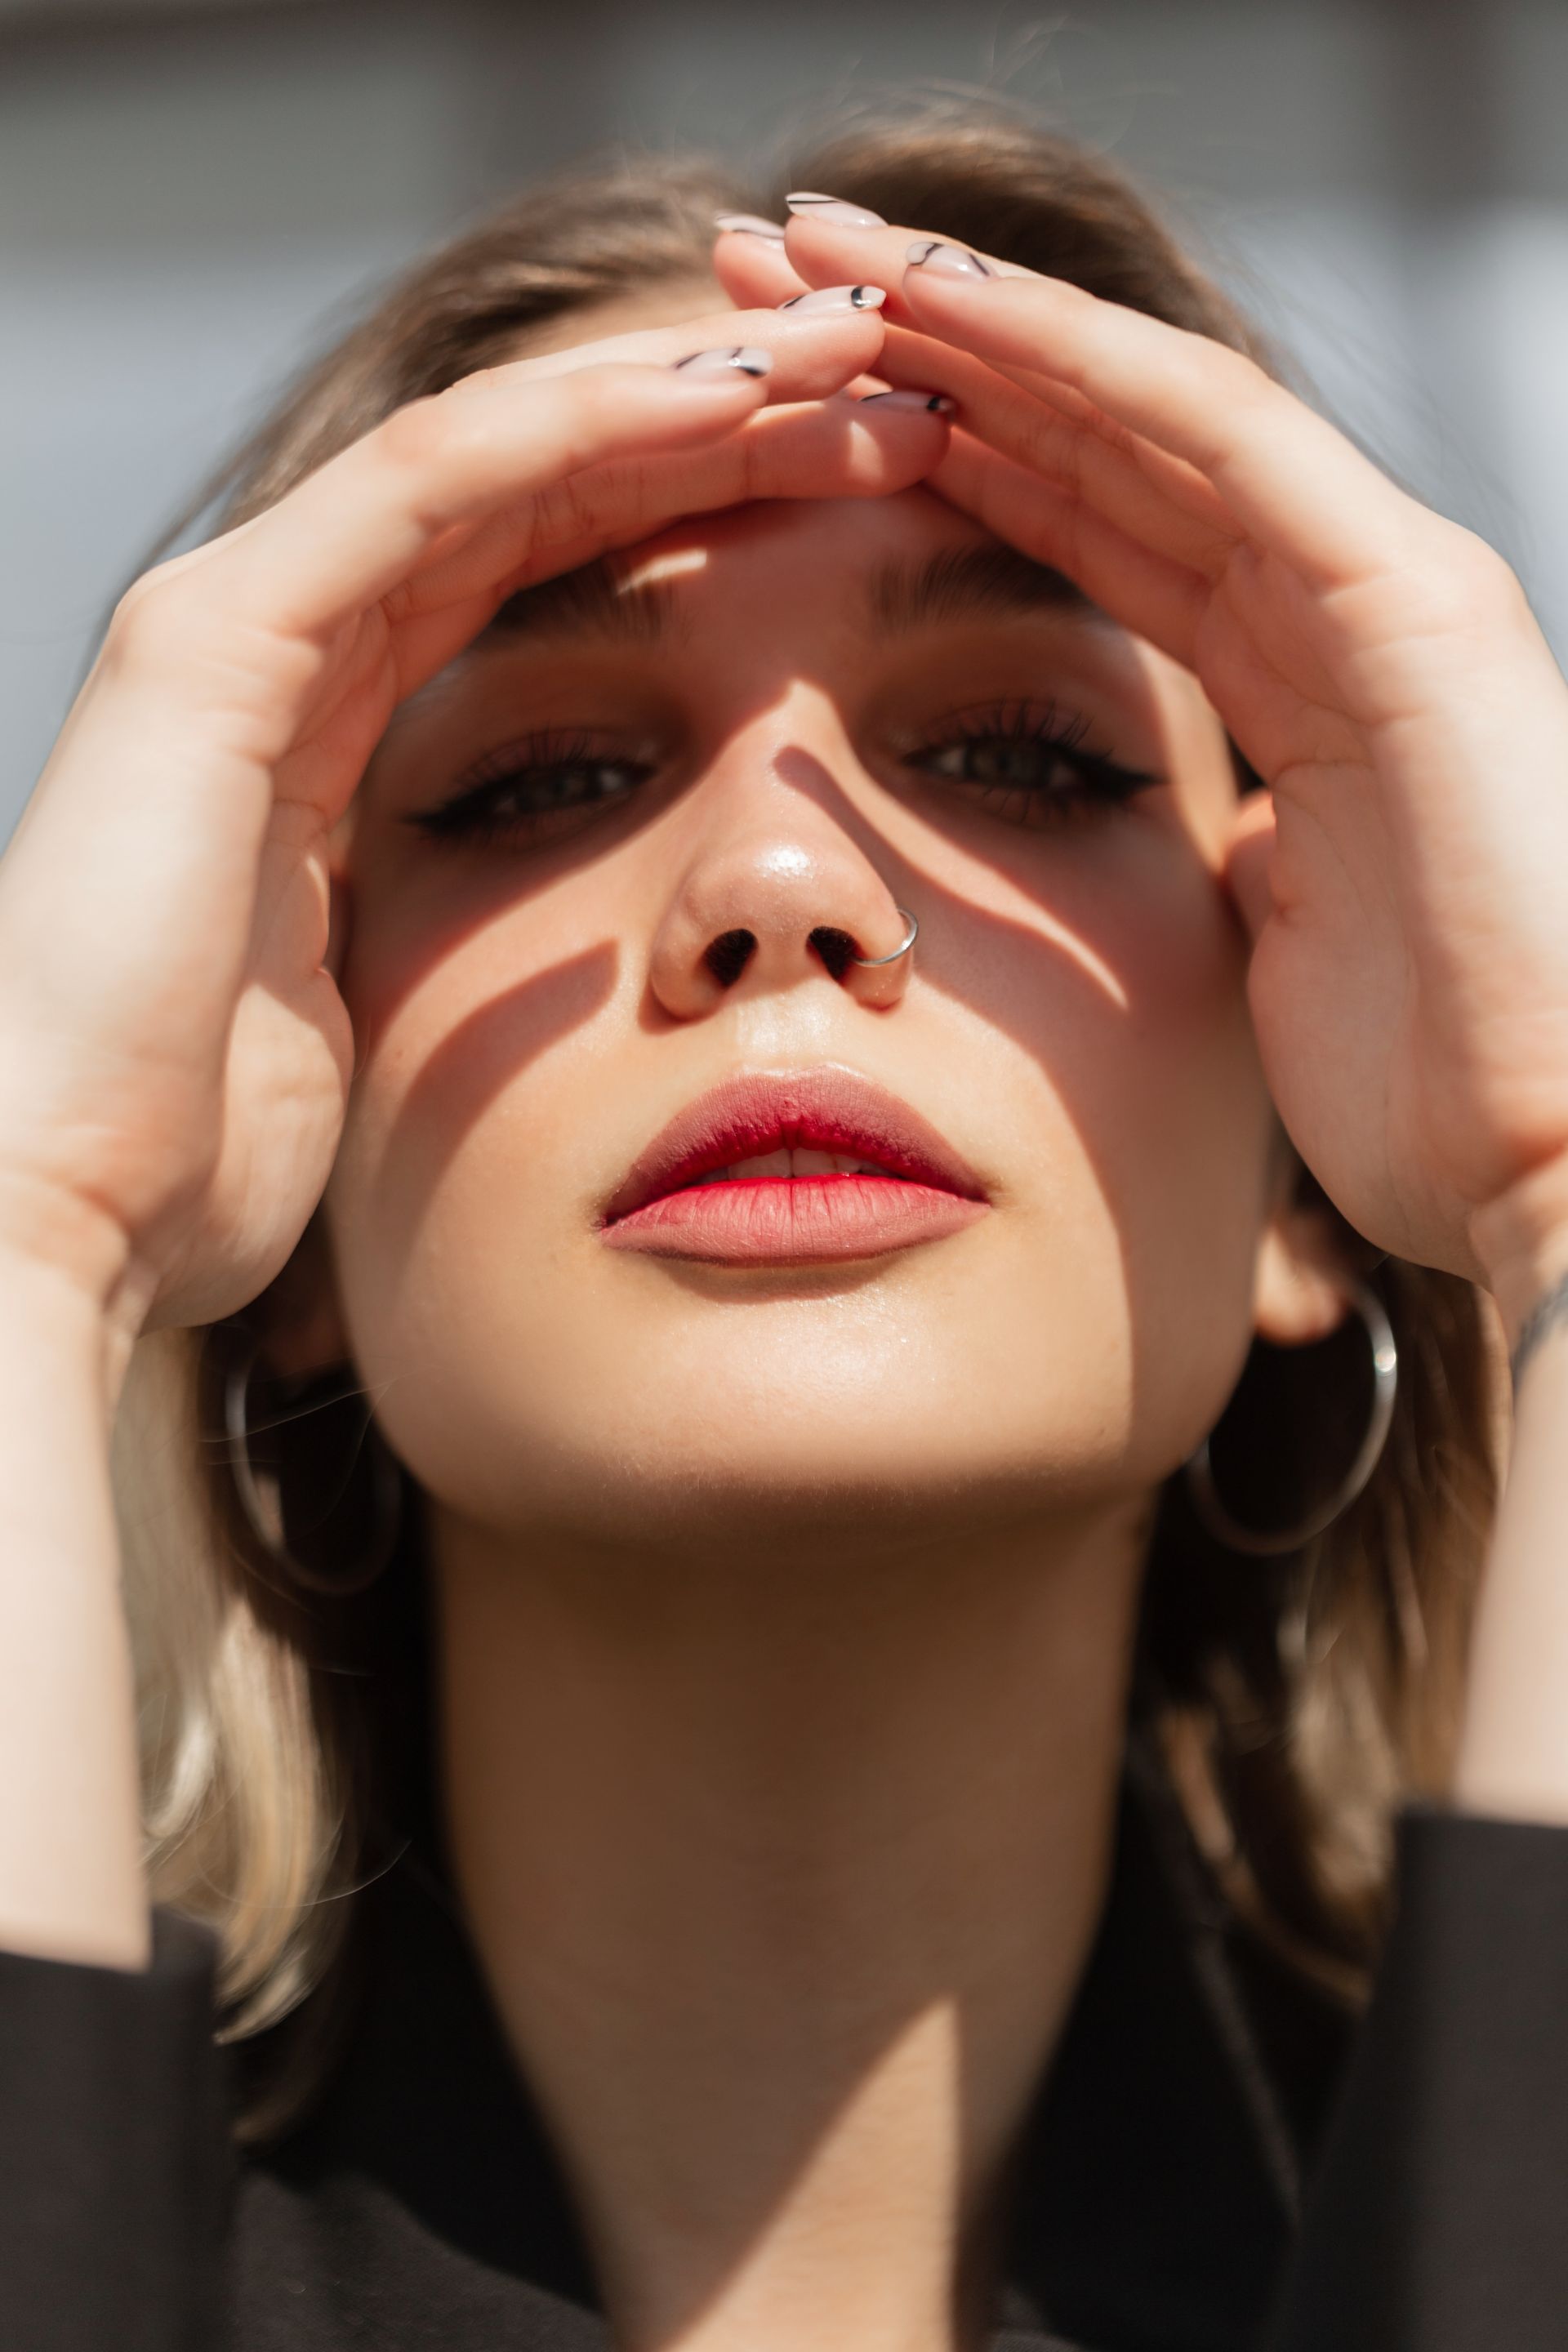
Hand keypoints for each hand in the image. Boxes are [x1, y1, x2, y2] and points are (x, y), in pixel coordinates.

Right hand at [0, 297, 947, 1344]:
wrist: (61, 1220)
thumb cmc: (221, 1163)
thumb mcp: (405, 1026)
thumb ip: (489, 954)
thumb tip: (617, 975)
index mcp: (339, 731)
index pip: (550, 570)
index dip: (710, 511)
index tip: (871, 502)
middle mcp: (291, 646)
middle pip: (543, 490)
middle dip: (723, 428)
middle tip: (898, 397)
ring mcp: (244, 625)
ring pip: (501, 453)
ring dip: (683, 394)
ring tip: (857, 361)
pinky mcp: (220, 641)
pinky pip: (431, 491)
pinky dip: (580, 430)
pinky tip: (726, 398)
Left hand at [717, 209, 1567, 1306]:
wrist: (1547, 1165)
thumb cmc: (1422, 1086)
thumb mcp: (1279, 945)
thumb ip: (1248, 855)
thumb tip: (1214, 839)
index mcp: (1301, 679)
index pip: (1098, 530)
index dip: (949, 455)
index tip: (796, 415)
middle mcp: (1338, 601)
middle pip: (1103, 442)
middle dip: (934, 354)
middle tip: (763, 276)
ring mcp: (1382, 585)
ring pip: (1145, 407)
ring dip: (977, 318)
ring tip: (817, 249)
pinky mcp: (1407, 602)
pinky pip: (1217, 444)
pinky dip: (1077, 365)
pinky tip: (940, 306)